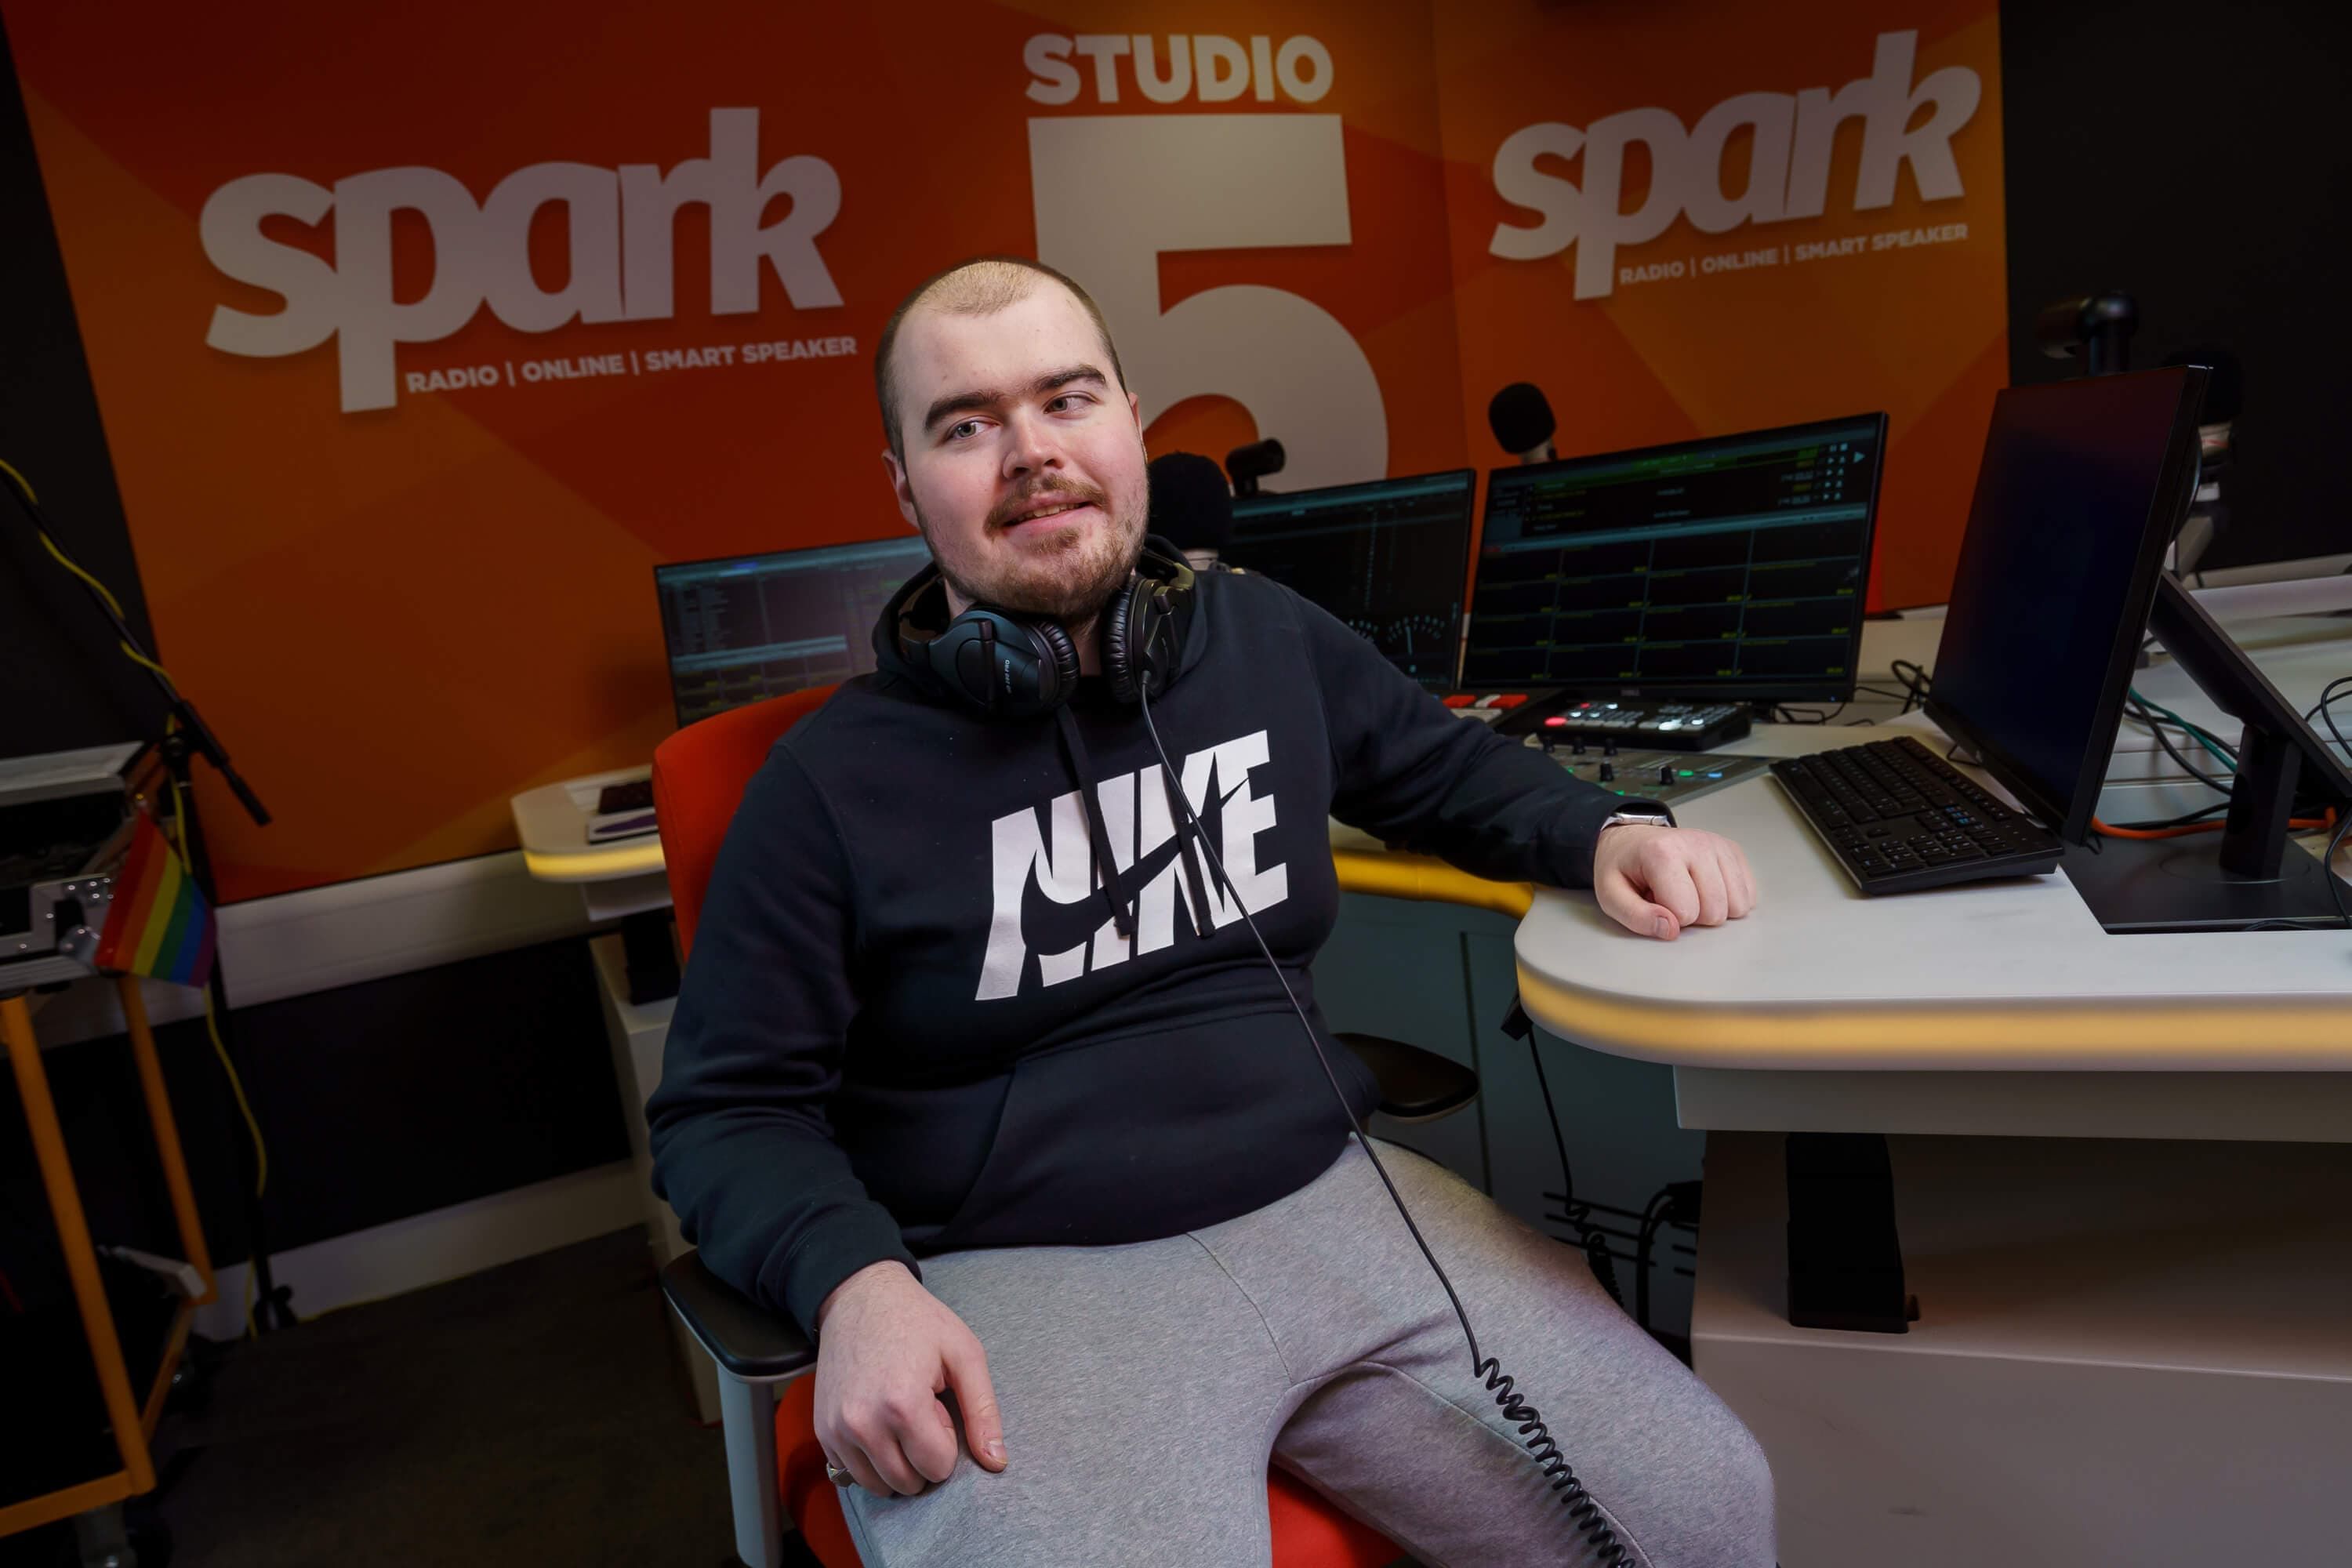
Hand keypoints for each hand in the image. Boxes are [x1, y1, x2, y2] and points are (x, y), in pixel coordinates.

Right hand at [813, 1260, 1007, 1494]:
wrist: (859, 1297)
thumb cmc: (917, 1321)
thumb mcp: (964, 1354)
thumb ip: (983, 1412)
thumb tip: (996, 1462)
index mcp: (902, 1405)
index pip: (937, 1468)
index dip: (946, 1439)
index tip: (937, 1405)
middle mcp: (863, 1424)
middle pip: (909, 1482)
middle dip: (922, 1454)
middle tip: (918, 1408)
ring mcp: (837, 1430)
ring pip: (879, 1486)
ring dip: (896, 1461)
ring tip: (897, 1414)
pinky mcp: (822, 1431)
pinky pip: (853, 1474)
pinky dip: (870, 1458)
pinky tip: (876, 1419)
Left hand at [1592, 824, 1756, 939]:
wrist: (1633, 840)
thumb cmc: (1624, 868)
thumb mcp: (1611, 895)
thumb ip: (1636, 917)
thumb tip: (1670, 930)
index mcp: (1662, 853)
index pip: (1685, 912)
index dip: (1669, 918)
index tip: (1654, 900)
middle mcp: (1696, 844)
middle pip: (1715, 912)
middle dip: (1693, 916)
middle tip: (1671, 898)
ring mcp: (1718, 845)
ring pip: (1737, 906)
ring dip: (1713, 909)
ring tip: (1687, 892)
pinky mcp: (1732, 851)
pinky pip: (1748, 895)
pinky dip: (1728, 900)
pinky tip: (1705, 888)